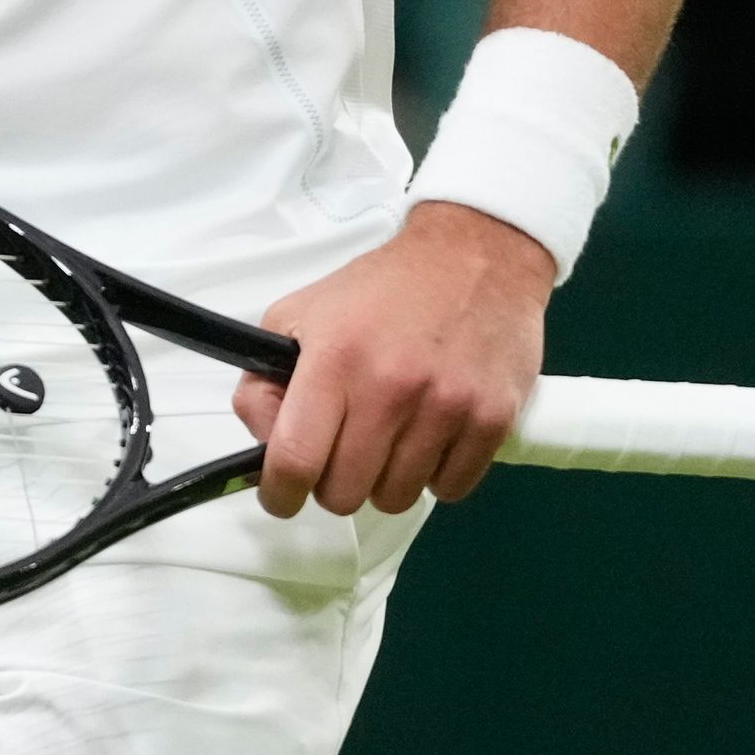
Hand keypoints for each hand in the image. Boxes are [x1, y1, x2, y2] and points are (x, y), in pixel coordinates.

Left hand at [229, 201, 549, 518]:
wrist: (474, 256)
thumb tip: (262, 442)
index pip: (295, 459)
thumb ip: (265, 378)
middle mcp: (390, 388)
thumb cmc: (385, 289)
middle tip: (341, 452)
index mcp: (335, 359)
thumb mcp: (301, 313)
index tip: (280, 497)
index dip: (279, 494)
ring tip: (389, 437)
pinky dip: (435, 475)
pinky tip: (429, 437)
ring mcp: (446, 407)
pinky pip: (451, 490)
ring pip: (396, 498)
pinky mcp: (492, 420)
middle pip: (345, 493)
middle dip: (333, 482)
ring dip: (385, 479)